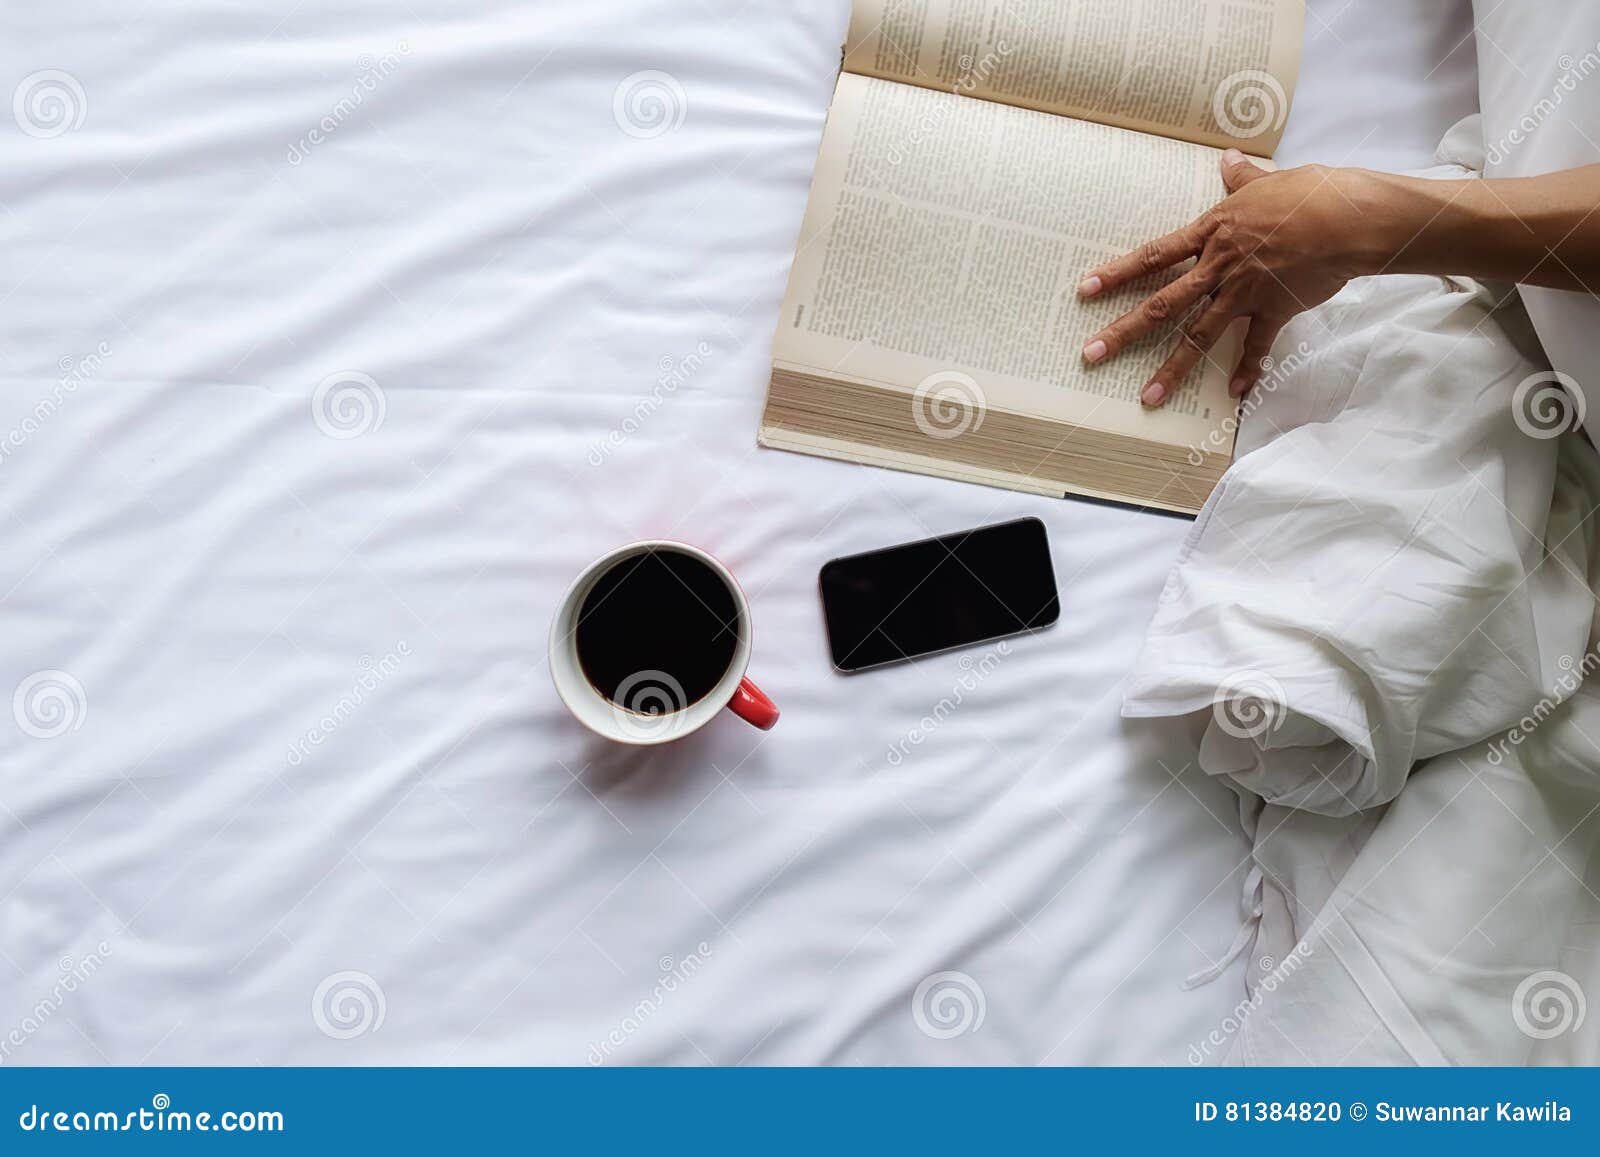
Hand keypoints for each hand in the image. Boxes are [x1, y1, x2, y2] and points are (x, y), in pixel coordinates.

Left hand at [1078, 150, 1374, 406]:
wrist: (1350, 220)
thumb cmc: (1310, 192)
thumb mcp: (1268, 180)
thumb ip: (1241, 177)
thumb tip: (1228, 159)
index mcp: (1212, 233)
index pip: (1153, 256)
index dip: (1117, 273)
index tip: (1085, 290)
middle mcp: (1219, 267)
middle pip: (1163, 305)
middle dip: (1124, 332)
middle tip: (1091, 354)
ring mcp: (1244, 293)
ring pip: (1199, 336)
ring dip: (1172, 368)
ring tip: (1148, 396)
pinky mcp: (1274, 310)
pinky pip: (1256, 346)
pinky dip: (1247, 369)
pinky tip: (1234, 393)